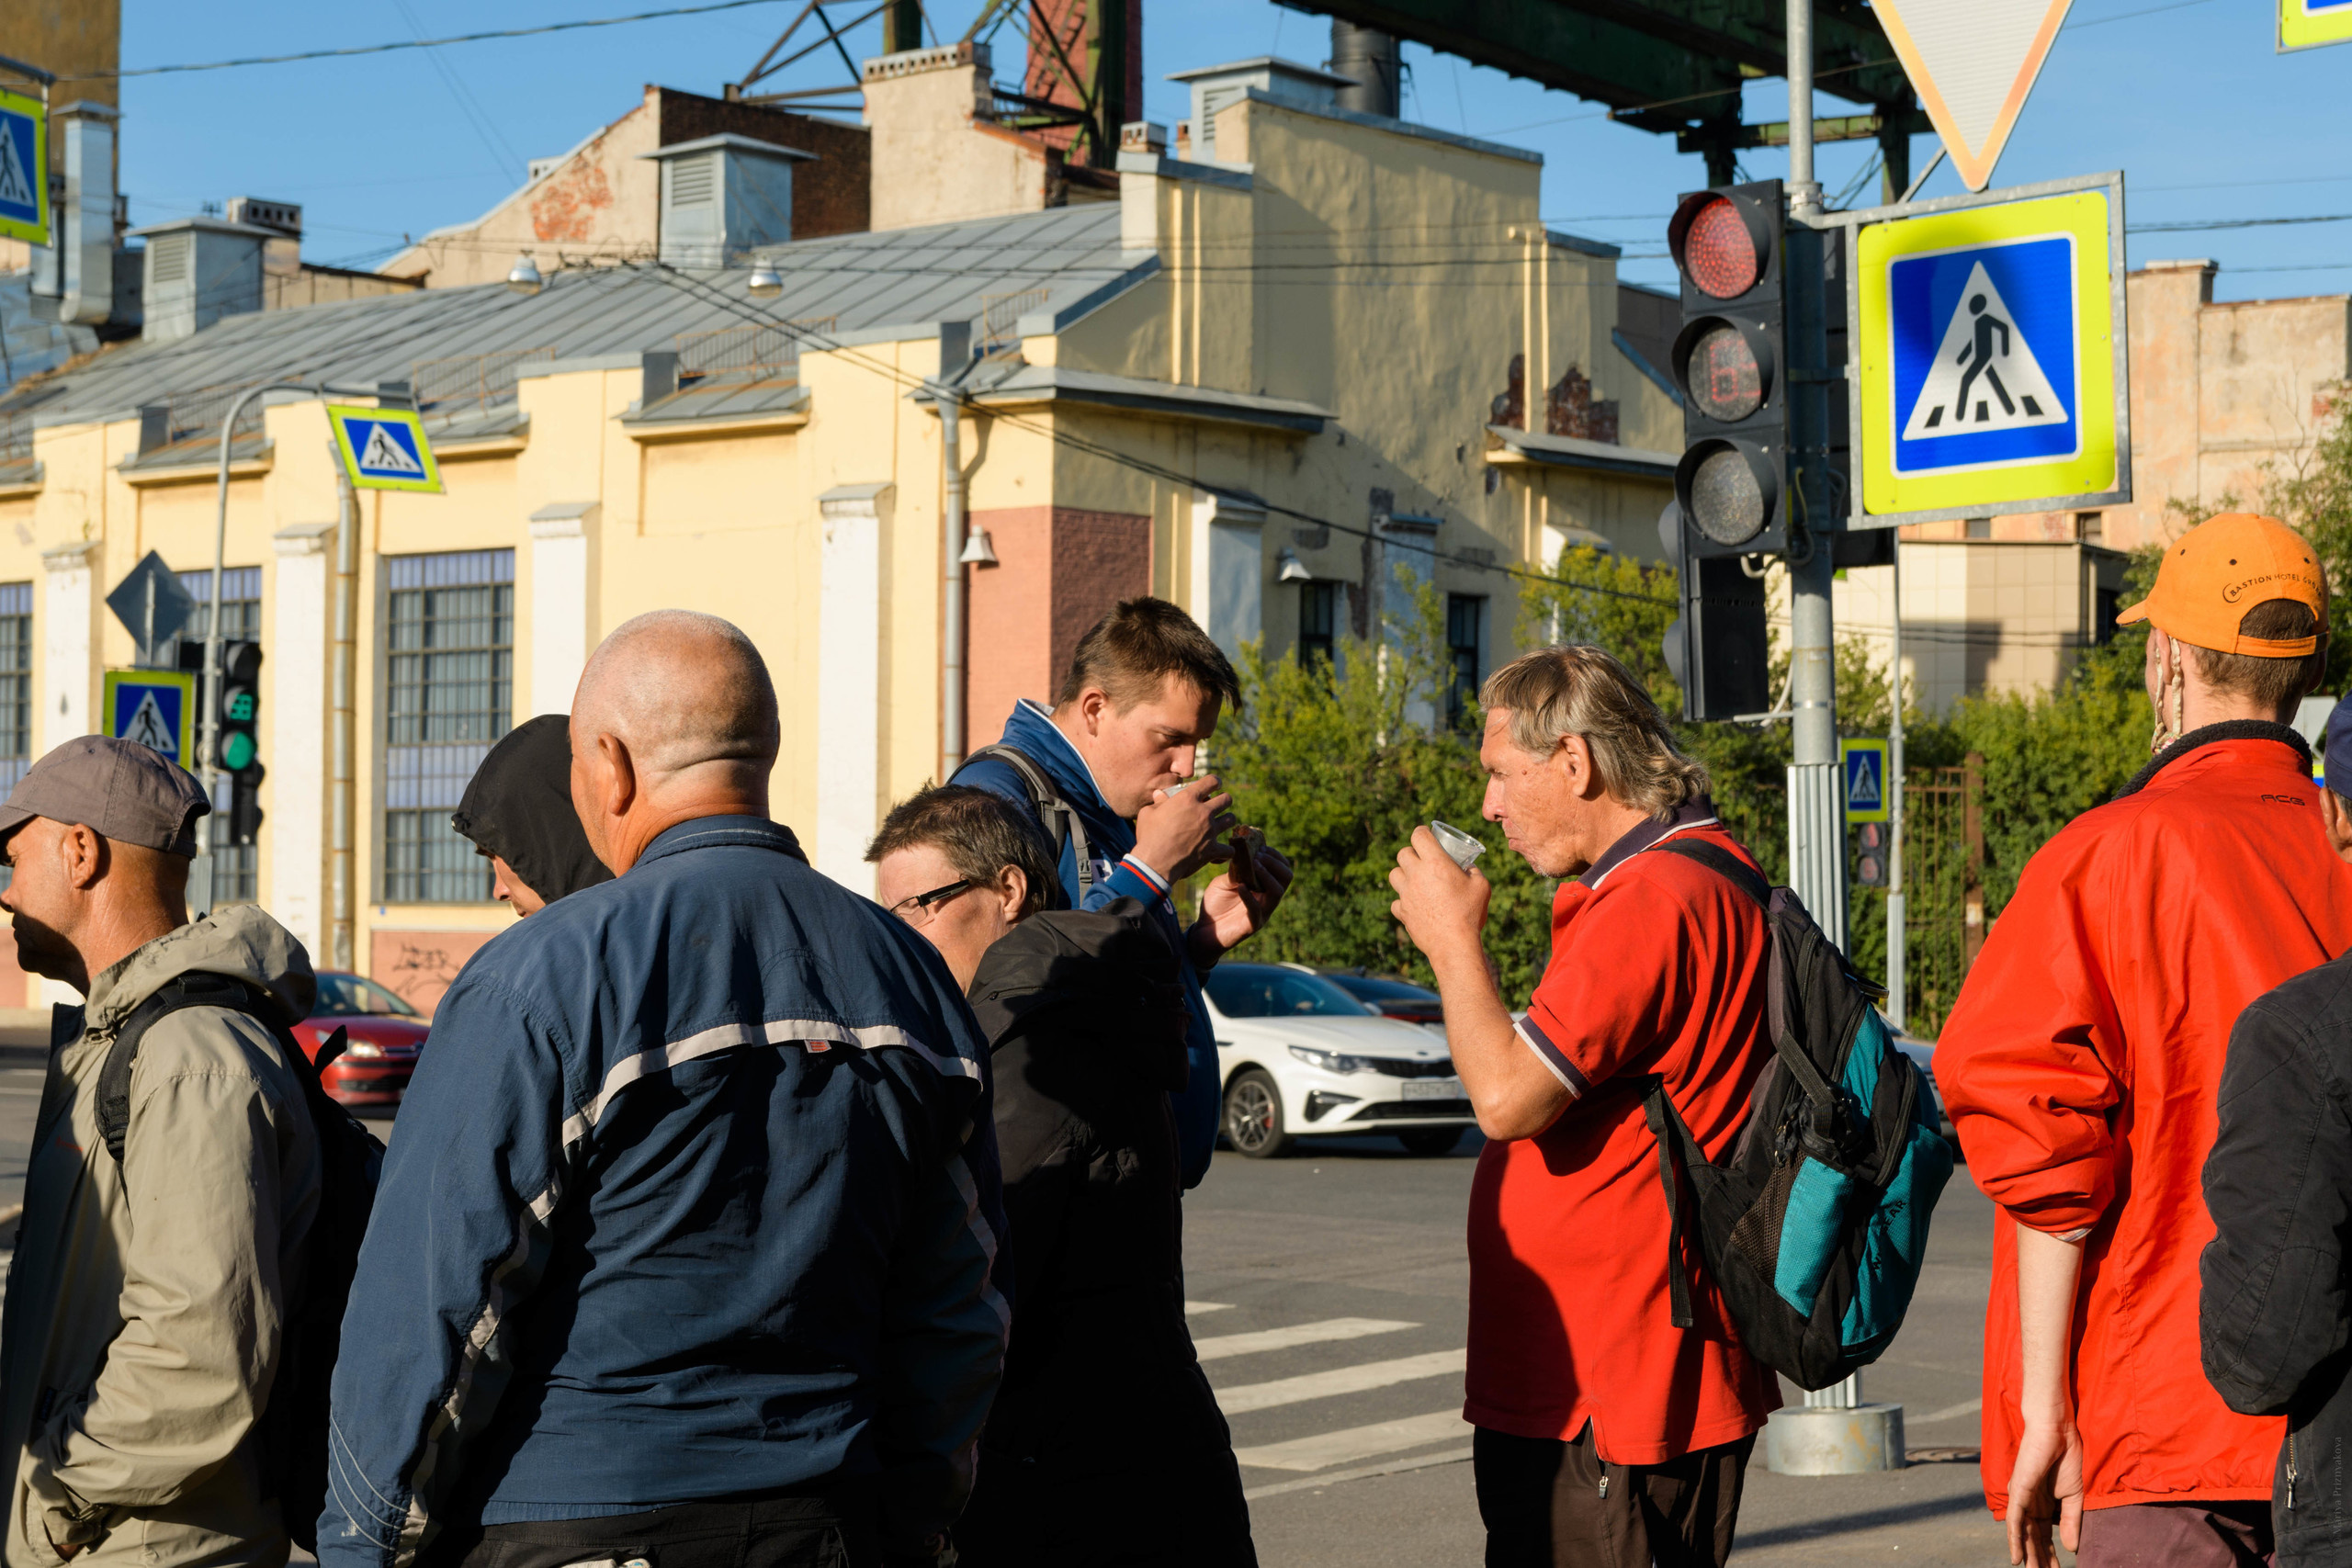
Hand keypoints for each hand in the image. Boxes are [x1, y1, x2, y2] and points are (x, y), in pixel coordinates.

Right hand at [1133, 774, 1235, 882]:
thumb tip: (1160, 795)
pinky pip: (1229, 849)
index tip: (1215, 785)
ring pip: (1231, 819)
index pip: (1212, 781)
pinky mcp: (1213, 850)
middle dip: (1224, 800)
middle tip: (1218, 805)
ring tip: (1220, 824)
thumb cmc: (1148, 836)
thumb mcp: (1148, 814)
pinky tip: (1220, 852)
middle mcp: (1203, 812)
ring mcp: (1210, 831)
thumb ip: (1158, 802)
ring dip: (1227, 820)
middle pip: (1226, 799)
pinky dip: (1226, 851)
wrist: (1154, 863)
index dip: (1215, 781)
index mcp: (1187, 799)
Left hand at [1193, 834, 1294, 956]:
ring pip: (1278, 892)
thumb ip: (1235, 869)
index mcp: (1264, 886)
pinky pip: (1257, 910)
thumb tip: (1242, 851)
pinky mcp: (1252, 925)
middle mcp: (1268, 899)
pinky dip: (1249, 896)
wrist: (1204, 930)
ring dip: (1267, 875)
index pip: (1282, 868)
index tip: (1261, 846)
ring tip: (1254, 865)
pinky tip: (1241, 886)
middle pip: (1286, 877)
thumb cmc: (1215, 904)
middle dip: (1274, 862)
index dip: (1275, 855)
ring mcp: (1263, 912)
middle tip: (1258, 855)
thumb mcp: (1224, 881)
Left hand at [1389, 827, 1489, 962]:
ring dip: (1403, 874)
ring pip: (1393, 875)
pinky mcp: (1402, 912)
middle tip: (1422, 859)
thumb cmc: (1470, 913)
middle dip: (1412, 853)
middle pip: (1403, 853)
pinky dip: (1403, 901)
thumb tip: (1469, 867)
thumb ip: (1474, 872)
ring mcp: (1406, 894)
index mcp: (1435, 863)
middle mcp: (1416, 875)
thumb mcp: (1481, 886)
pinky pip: (1396, 901)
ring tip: (1415, 880)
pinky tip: (1414, 905)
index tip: (1425, 834)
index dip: (1421, 832)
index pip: (1418, 835)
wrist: (1454, 944)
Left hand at [2005, 1418, 2083, 1567]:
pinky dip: (2014, 1539)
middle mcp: (2029, 1503)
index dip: (2050, 1554)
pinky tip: (2017, 1557)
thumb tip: (2071, 1549)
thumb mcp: (2074, 1496)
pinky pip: (2013, 1519)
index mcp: (2043, 1504)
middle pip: (2032, 1537)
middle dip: (2038, 1559)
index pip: (2044, 1535)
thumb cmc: (2066, 1457)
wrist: (2058, 1431)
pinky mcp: (2018, 1490)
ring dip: (2027, 1554)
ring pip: (2022, 1533)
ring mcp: (2022, 1497)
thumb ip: (2070, 1521)